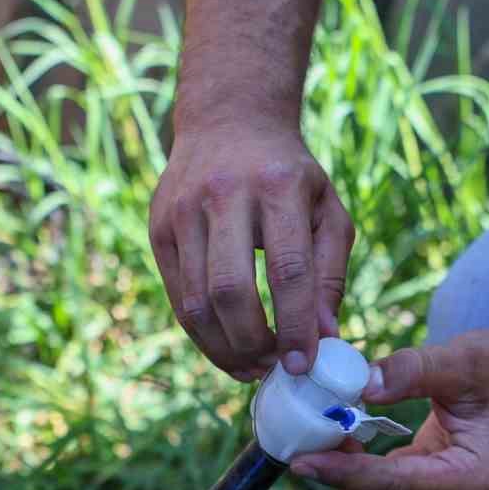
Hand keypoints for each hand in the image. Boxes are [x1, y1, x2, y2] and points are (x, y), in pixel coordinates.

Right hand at [150, 124, 354, 380]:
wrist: (229, 120)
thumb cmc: (290, 175)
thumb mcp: (328, 209)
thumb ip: (330, 273)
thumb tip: (325, 336)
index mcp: (278, 186)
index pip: (288, 270)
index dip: (295, 325)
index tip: (304, 364)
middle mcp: (224, 194)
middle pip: (231, 290)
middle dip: (253, 343)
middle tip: (274, 369)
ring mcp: (183, 210)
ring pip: (196, 300)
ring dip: (225, 348)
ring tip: (251, 368)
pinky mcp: (158, 227)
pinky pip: (177, 296)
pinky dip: (202, 333)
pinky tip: (226, 349)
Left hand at [289, 331, 488, 489]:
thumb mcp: (467, 359)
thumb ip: (414, 371)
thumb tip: (361, 383)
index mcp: (473, 479)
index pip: (393, 484)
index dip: (342, 472)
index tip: (300, 460)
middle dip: (337, 471)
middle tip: (309, 426)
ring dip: (345, 470)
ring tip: (326, 425)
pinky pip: (385, 489)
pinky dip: (360, 466)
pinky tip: (346, 432)